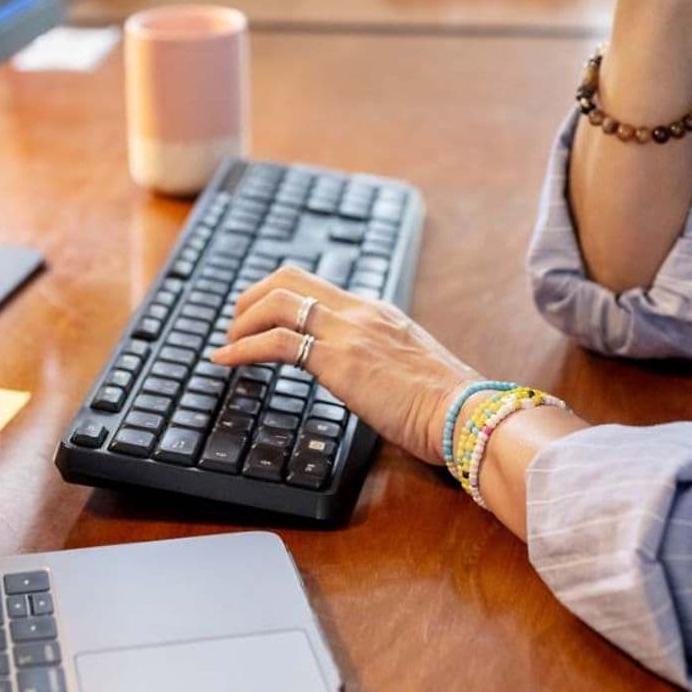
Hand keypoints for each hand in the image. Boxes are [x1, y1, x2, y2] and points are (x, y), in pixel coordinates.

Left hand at [208, 266, 480, 467]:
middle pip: (287, 278)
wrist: (466, 413)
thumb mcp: (408, 368)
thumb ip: (380, 360)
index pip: (314, 285)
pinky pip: (277, 341)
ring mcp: (349, 332)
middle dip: (249, 298)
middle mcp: (359, 312)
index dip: (275, 296)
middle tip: (233, 328)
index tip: (256, 318)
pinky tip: (225, 361)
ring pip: (276, 301)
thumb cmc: (445, 405)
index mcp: (376, 311)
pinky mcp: (339, 360)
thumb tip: (363, 378)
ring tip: (226, 346)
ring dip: (240, 322)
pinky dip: (242, 348)